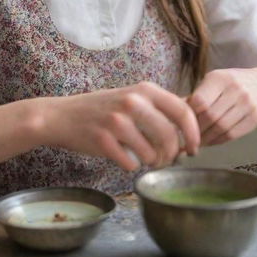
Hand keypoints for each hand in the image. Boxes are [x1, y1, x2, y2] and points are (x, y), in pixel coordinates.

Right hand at [39, 81, 200, 170]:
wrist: (62, 116)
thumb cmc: (101, 109)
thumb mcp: (132, 97)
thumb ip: (158, 106)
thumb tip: (192, 121)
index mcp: (145, 89)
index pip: (183, 110)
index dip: (194, 133)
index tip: (194, 149)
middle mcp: (133, 101)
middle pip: (170, 137)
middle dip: (172, 156)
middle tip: (165, 161)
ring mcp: (118, 120)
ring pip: (152, 154)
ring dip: (152, 163)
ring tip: (144, 159)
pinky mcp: (104, 140)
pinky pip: (131, 163)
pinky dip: (131, 166)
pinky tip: (124, 158)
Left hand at [186, 67, 256, 145]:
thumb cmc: (229, 83)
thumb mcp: (212, 82)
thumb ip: (195, 96)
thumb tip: (172, 113)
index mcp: (219, 78)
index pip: (200, 101)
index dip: (189, 115)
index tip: (181, 123)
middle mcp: (235, 88)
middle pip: (210, 116)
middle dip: (196, 130)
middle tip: (187, 138)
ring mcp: (248, 103)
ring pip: (221, 128)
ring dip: (206, 139)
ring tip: (196, 142)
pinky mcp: (256, 117)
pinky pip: (232, 135)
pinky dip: (218, 141)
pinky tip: (210, 141)